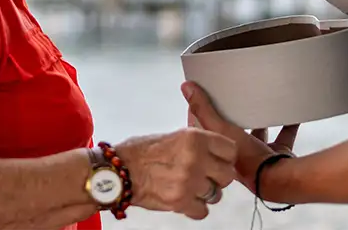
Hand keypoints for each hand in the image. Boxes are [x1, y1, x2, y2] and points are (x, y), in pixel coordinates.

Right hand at [116, 127, 238, 219]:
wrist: (117, 171)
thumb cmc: (139, 153)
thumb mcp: (172, 136)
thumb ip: (195, 143)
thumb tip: (212, 149)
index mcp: (194, 138)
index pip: (230, 149)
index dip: (225, 156)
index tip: (220, 160)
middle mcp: (195, 158)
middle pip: (228, 175)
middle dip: (219, 177)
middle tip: (207, 176)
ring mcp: (189, 181)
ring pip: (216, 194)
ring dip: (206, 194)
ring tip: (191, 187)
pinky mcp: (180, 201)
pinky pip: (203, 211)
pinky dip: (195, 208)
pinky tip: (185, 199)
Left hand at [181, 81, 298, 195]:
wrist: (279, 178)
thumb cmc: (248, 160)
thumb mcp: (221, 129)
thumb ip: (204, 109)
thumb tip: (186, 88)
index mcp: (220, 152)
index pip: (206, 132)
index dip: (203, 116)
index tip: (203, 99)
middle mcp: (239, 157)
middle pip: (233, 134)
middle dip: (233, 119)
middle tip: (233, 101)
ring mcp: (259, 157)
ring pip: (258, 135)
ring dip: (260, 123)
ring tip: (261, 106)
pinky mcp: (278, 155)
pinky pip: (282, 137)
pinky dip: (287, 126)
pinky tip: (291, 116)